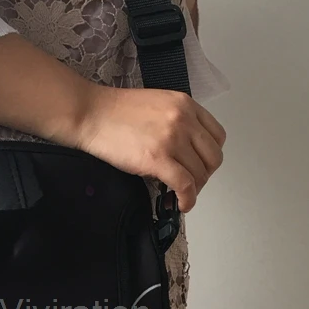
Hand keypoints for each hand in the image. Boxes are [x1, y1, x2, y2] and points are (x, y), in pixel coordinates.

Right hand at [72, 84, 225, 212]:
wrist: (91, 114)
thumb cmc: (115, 112)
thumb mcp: (158, 106)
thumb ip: (177, 122)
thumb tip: (186, 152)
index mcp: (186, 105)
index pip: (217, 136)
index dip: (210, 156)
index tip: (200, 165)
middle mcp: (184, 120)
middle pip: (213, 157)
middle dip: (204, 175)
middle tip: (191, 182)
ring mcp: (173, 139)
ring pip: (200, 174)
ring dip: (193, 190)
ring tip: (180, 195)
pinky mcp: (158, 159)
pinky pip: (185, 185)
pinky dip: (187, 199)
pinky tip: (179, 203)